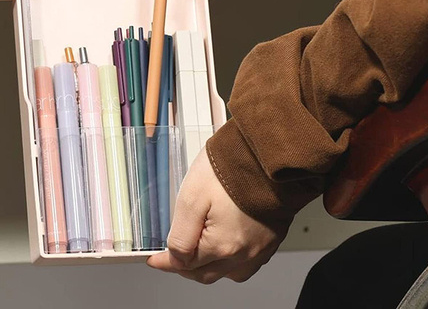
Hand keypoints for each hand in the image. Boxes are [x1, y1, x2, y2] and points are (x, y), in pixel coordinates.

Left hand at [147, 147, 288, 283]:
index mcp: (223, 246)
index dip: (167, 262)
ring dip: (211, 266)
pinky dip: (233, 259)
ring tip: (198, 251)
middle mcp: (245, 254)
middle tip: (172, 256)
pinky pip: (249, 261)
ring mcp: (262, 247)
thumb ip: (181, 236)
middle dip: (186, 267)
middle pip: (207, 274)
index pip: (186, 266)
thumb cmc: (231, 169)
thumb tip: (176, 258)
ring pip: (230, 272)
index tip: (155, 260)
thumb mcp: (191, 199)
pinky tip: (225, 244)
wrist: (266, 153)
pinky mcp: (272, 237)